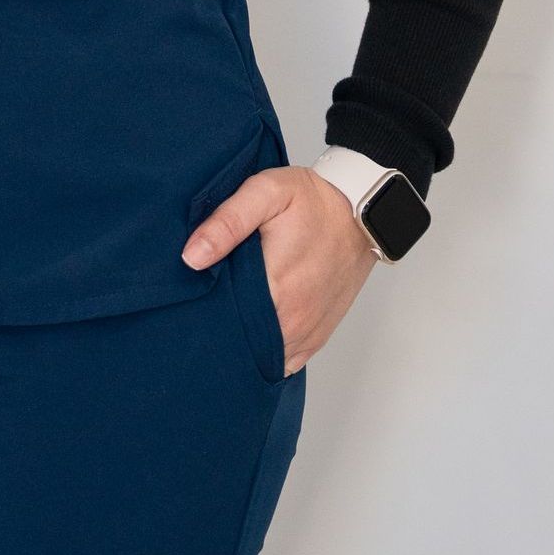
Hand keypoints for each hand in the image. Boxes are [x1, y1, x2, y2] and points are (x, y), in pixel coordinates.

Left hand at [180, 164, 377, 375]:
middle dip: (219, 328)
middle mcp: (292, 318)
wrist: (361, 213)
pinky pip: (282, 361)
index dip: (202, 311)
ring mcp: (305, 332)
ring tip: (230, 315)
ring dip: (242, 342)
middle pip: (239, 341)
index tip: (193, 297)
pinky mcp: (315, 337)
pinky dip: (265, 351)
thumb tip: (192, 257)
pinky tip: (253, 331)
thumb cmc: (313, 202)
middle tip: (208, 302)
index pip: (222, 319)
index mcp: (275, 286)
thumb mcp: (267, 193)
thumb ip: (228, 222)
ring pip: (260, 356)